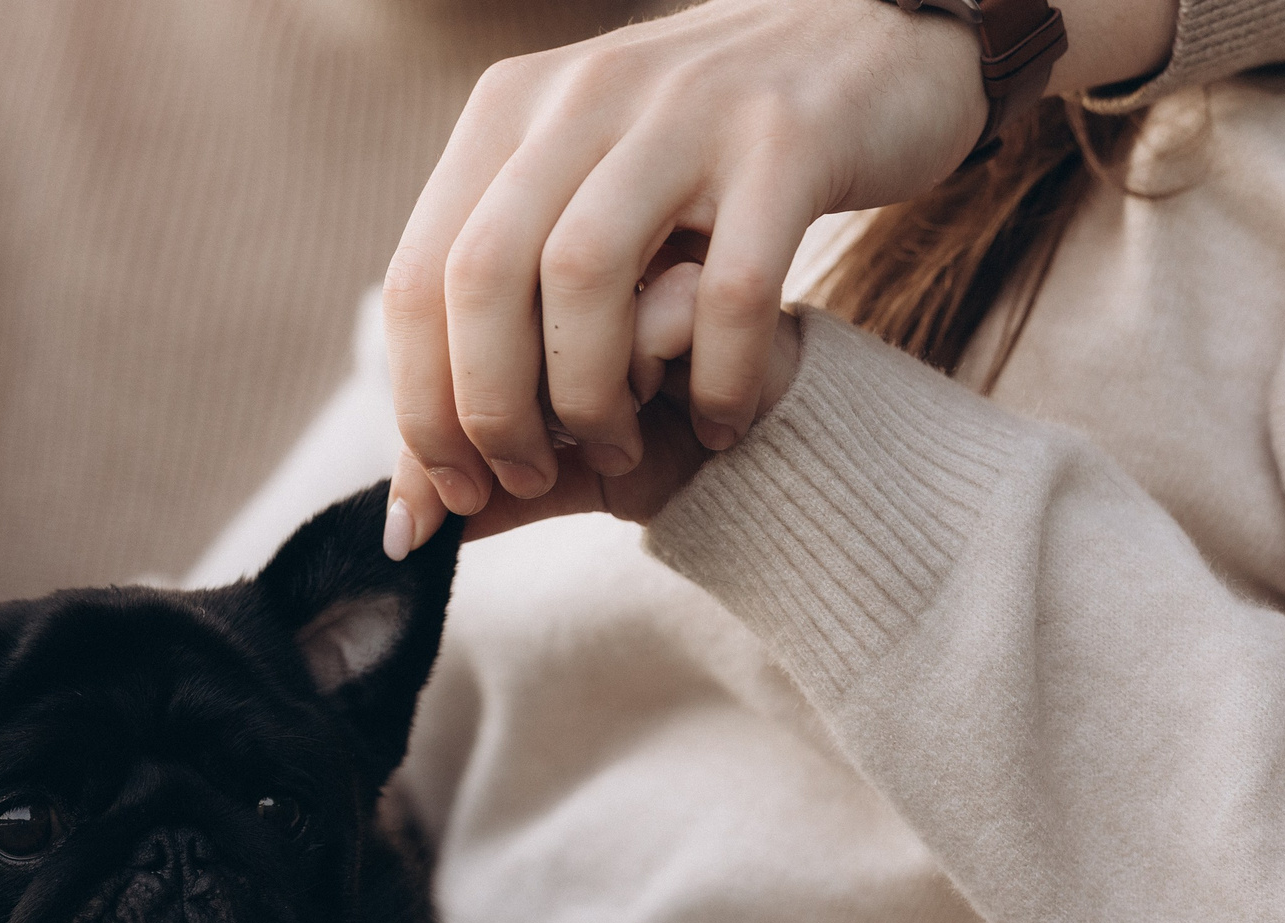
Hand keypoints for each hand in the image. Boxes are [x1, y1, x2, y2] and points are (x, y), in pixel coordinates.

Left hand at [381, 0, 981, 550]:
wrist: (874, 38)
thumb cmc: (703, 172)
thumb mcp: (581, 214)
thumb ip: (496, 337)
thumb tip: (410, 514)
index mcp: (508, 112)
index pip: (416, 278)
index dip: (420, 406)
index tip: (448, 489)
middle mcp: (582, 100)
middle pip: (481, 276)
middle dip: (489, 409)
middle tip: (527, 476)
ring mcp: (686, 112)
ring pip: (584, 275)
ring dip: (586, 395)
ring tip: (613, 450)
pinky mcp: (788, 142)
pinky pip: (727, 288)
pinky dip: (712, 380)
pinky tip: (718, 424)